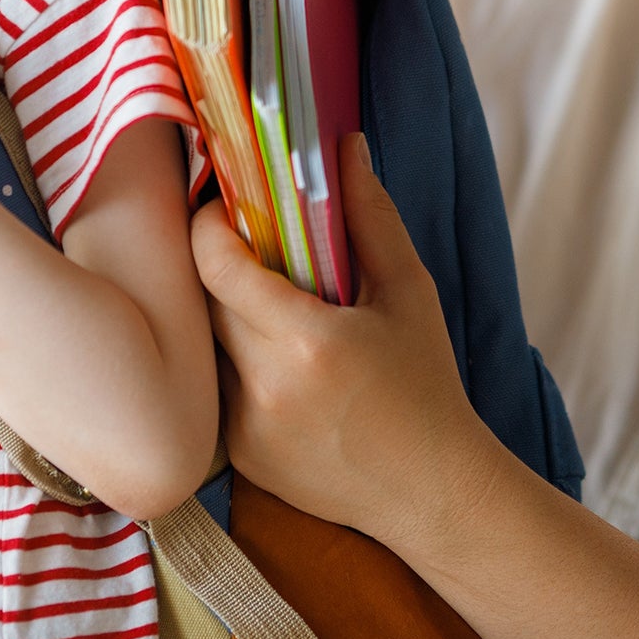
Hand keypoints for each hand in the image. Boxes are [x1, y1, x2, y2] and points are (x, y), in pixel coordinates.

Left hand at [191, 133, 494, 543]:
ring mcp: (245, 429)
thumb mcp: (408, 292)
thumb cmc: (427, 385)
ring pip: (207, 344)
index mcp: (308, 342)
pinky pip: (218, 388)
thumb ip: (370, 215)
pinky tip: (280, 363)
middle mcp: (266, 388)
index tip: (226, 206)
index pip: (217, 265)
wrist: (433, 492)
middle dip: (219, 263)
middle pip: (205, 299)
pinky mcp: (239, 458)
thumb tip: (345, 146)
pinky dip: (238, 364)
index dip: (210, 224)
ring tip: (270, 303)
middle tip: (250, 243)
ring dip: (226, 315)